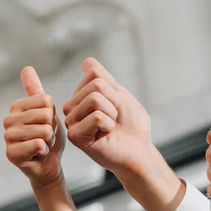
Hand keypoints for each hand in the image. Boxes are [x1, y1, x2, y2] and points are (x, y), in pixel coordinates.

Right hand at [5, 67, 65, 187]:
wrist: (48, 165)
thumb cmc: (48, 138)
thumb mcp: (47, 111)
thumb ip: (36, 90)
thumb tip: (26, 68)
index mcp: (16, 106)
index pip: (46, 101)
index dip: (53, 115)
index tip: (46, 124)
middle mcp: (8, 120)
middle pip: (45, 116)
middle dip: (51, 129)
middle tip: (45, 137)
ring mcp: (8, 137)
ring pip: (43, 131)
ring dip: (48, 141)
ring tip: (41, 145)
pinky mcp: (11, 153)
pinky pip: (38, 144)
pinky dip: (44, 151)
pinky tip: (38, 155)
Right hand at [62, 58, 151, 174]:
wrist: (138, 149)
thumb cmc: (130, 124)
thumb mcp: (119, 93)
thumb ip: (102, 77)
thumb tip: (87, 62)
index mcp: (80, 95)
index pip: (93, 72)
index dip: (112, 87)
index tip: (114, 104)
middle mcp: (71, 107)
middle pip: (95, 85)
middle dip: (113, 100)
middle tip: (113, 118)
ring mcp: (71, 121)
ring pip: (95, 99)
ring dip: (111, 113)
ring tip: (109, 126)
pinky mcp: (75, 136)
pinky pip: (97, 117)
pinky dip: (108, 125)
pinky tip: (104, 135)